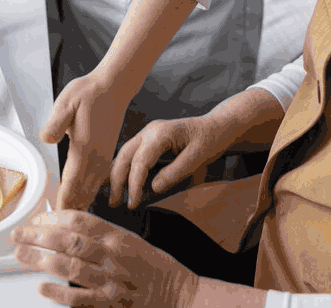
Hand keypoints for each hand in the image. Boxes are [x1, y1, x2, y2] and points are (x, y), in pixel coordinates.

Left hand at [11, 210, 199, 307]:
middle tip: (18, 234)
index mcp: (117, 236)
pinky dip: (60, 292)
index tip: (36, 219)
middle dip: (38, 236)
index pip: (79, 220)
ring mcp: (111, 280)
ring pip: (70, 266)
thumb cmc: (154, 266)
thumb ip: (102, 233)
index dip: (53, 218)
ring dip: (41, 259)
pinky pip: (80, 298)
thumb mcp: (131, 239)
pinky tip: (42, 287)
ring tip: (21, 255)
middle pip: (68, 240)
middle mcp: (112, 256)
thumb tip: (68, 226)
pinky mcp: (110, 304)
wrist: (180, 293)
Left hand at [41, 71, 129, 210]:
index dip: (63, 201)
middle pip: (83, 190)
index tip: (56, 217)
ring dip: (83, 203)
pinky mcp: (107, 152)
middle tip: (62, 228)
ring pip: (93, 187)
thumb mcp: (67, 103)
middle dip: (72, 209)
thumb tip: (47, 137)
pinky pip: (100, 179)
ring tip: (74, 220)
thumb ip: (57, 122)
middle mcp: (97, 155)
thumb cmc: (89, 93)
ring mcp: (104, 155)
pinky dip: (92, 192)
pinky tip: (88, 198)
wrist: (113, 87)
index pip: (72, 181)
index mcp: (85, 147)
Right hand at [108, 116, 224, 208]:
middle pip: (124, 156)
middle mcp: (149, 131)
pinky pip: (131, 155)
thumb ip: (176, 172)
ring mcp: (147, 134)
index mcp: (161, 133)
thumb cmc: (211, 139)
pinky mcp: (148, 140)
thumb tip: (154, 188)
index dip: (134, 183)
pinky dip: (124, 170)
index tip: (132, 204)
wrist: (217, 126)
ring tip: (115, 198)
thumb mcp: (199, 157)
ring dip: (117, 176)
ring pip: (124, 154)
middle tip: (114, 204)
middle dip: (117, 180)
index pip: (140, 160)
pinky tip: (121, 184)